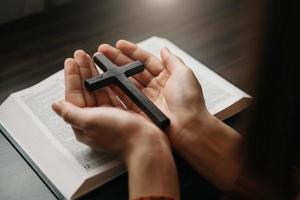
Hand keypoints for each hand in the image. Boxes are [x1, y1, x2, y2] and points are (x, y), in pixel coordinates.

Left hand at [51, 50, 178, 198]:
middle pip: (85, 91)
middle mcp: (95, 119)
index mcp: (83, 124)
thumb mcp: (90, 122)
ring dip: (94, 74)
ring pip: (98, 90)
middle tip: (81, 54)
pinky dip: (109, 81)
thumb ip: (71, 113)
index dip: (71, 78)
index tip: (70, 61)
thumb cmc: (120, 134)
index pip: (73, 96)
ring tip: (92, 58)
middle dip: (82, 72)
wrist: (146, 143)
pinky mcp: (122, 112)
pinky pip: (112, 93)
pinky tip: (107, 72)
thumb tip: (55, 105)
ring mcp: (109, 115)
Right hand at [97, 40, 209, 149]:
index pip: (145, 61)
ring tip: (99, 63)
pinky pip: (123, 99)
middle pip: (133, 70)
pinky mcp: (139, 112)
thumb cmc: (189, 101)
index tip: (119, 44)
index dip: (132, 52)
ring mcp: (146, 100)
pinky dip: (113, 90)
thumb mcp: (184, 74)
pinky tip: (103, 82)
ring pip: (126, 83)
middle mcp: (154, 88)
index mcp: (166, 77)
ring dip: (112, 73)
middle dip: (117, 60)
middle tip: (103, 51)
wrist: (188, 127)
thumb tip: (164, 49)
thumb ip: (172, 60)